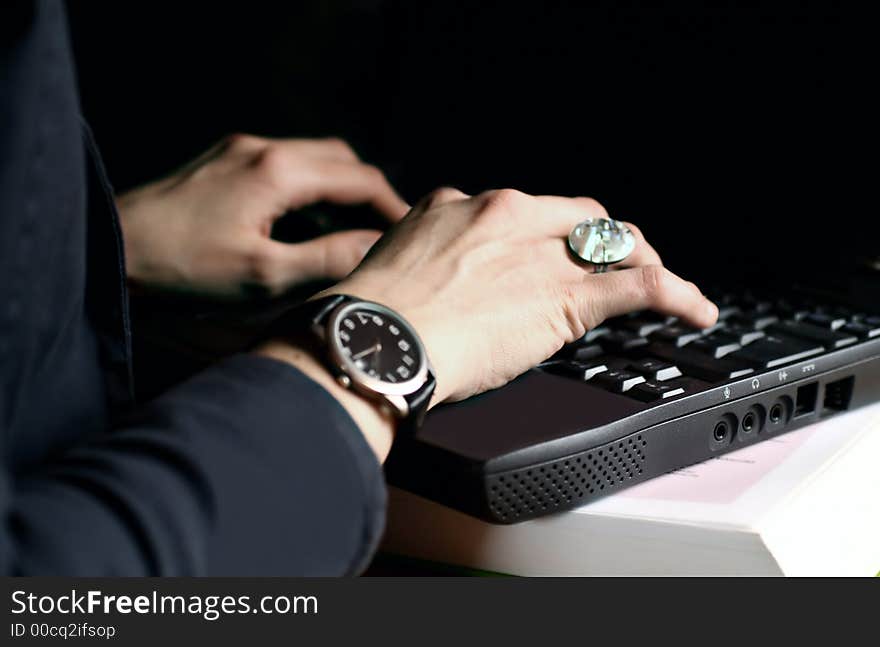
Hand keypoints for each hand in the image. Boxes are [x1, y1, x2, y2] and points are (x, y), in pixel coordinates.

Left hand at [117, 134, 408, 296]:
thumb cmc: (182, 269)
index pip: (360, 179)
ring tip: (346, 238)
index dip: (393, 207)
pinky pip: (281, 168)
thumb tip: (377, 249)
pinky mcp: (221, 163)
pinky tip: (300, 230)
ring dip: (336, 194)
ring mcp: (239, 151)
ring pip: (311, 161)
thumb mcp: (263, 276)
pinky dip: (305, 194)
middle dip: (368, 194)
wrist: (110, 249)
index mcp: (279, 172)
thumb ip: (328, 259)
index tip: (410, 235)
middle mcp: (263, 149)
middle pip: (340, 160)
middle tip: (384, 234)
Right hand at [324, 188, 718, 403]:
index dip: (544, 236)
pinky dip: (676, 294)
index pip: (521, 213)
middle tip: (609, 267)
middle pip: (577, 217)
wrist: (375, 341)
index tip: (546, 256)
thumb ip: (423, 262)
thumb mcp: (390, 268)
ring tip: (663, 284)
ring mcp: (539, 252)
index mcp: (456, 206)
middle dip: (600, 241)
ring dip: (643, 262)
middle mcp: (505, 216)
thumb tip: (431, 284)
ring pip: (614, 244)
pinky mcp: (568, 296)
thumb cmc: (370, 320)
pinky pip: (640, 284)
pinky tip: (694, 309)